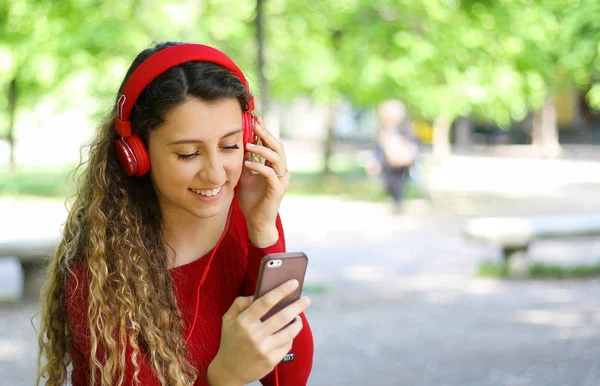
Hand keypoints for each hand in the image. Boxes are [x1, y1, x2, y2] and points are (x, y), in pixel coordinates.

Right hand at [208, 280, 310, 384]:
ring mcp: (264, 349)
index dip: (281, 290)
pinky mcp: (271, 361)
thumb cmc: (231, 341)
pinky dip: (290, 337)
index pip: (265, 302)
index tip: (293, 283)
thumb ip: (240, 303)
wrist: (229, 371)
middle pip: (282, 317)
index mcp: (243, 322)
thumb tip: (257, 294)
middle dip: (298, 306)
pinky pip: (287, 345)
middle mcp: (255, 336)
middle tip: (306, 300)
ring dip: (298, 322)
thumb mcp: (228, 319)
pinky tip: (289, 332)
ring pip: (290, 332)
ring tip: (299, 317)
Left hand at [237, 116, 289, 242]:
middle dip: (266, 135)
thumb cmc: (252, 200)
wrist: (257, 221)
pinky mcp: (277, 190)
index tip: (256, 118)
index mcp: (274, 166)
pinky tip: (247, 164)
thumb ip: (246, 161)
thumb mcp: (245, 176)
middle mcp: (281, 171)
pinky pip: (270, 174)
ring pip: (277, 158)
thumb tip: (239, 145)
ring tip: (249, 144)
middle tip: (255, 124)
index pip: (271, 144)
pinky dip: (259, 167)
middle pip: (278, 147)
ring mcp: (281, 180)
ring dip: (263, 150)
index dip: (265, 131)